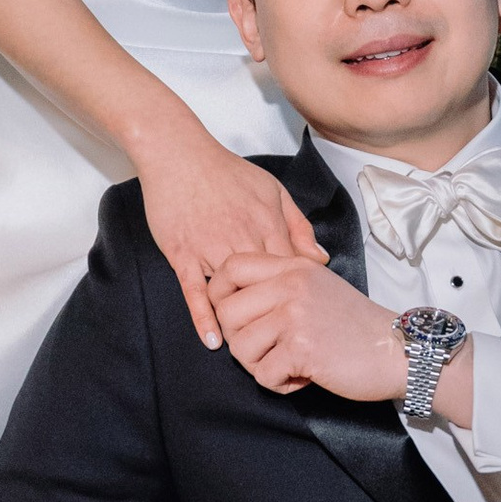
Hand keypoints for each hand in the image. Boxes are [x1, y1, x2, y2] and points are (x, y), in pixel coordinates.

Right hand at [138, 127, 323, 347]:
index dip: (301, 294)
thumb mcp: (272, 190)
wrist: (178, 153)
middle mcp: (243, 238)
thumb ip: (298, 224)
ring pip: (233, 292)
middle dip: (277, 313)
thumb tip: (322, 258)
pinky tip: (214, 340)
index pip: (293, 269)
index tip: (307, 314)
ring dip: (245, 320)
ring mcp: (210, 248)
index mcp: (268, 224)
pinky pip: (194, 291)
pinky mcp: (183, 254)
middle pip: (266, 286)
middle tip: (285, 340)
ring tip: (254, 347)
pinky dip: (204, 316)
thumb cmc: (226, 172)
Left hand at [212, 248, 407, 401]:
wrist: (400, 351)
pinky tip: (303, 377)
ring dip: (260, 366)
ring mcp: (296, 316)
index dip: (218, 294)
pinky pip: (263, 375)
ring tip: (289, 365)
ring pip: (240, 348)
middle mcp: (291, 285)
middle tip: (268, 351)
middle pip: (227, 313)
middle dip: (239, 341)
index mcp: (293, 267)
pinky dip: (280, 384)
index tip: (233, 318)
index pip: (231, 267)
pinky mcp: (302, 349)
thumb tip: (228, 303)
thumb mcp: (318, 287)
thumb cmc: (355, 326)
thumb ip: (279, 285)